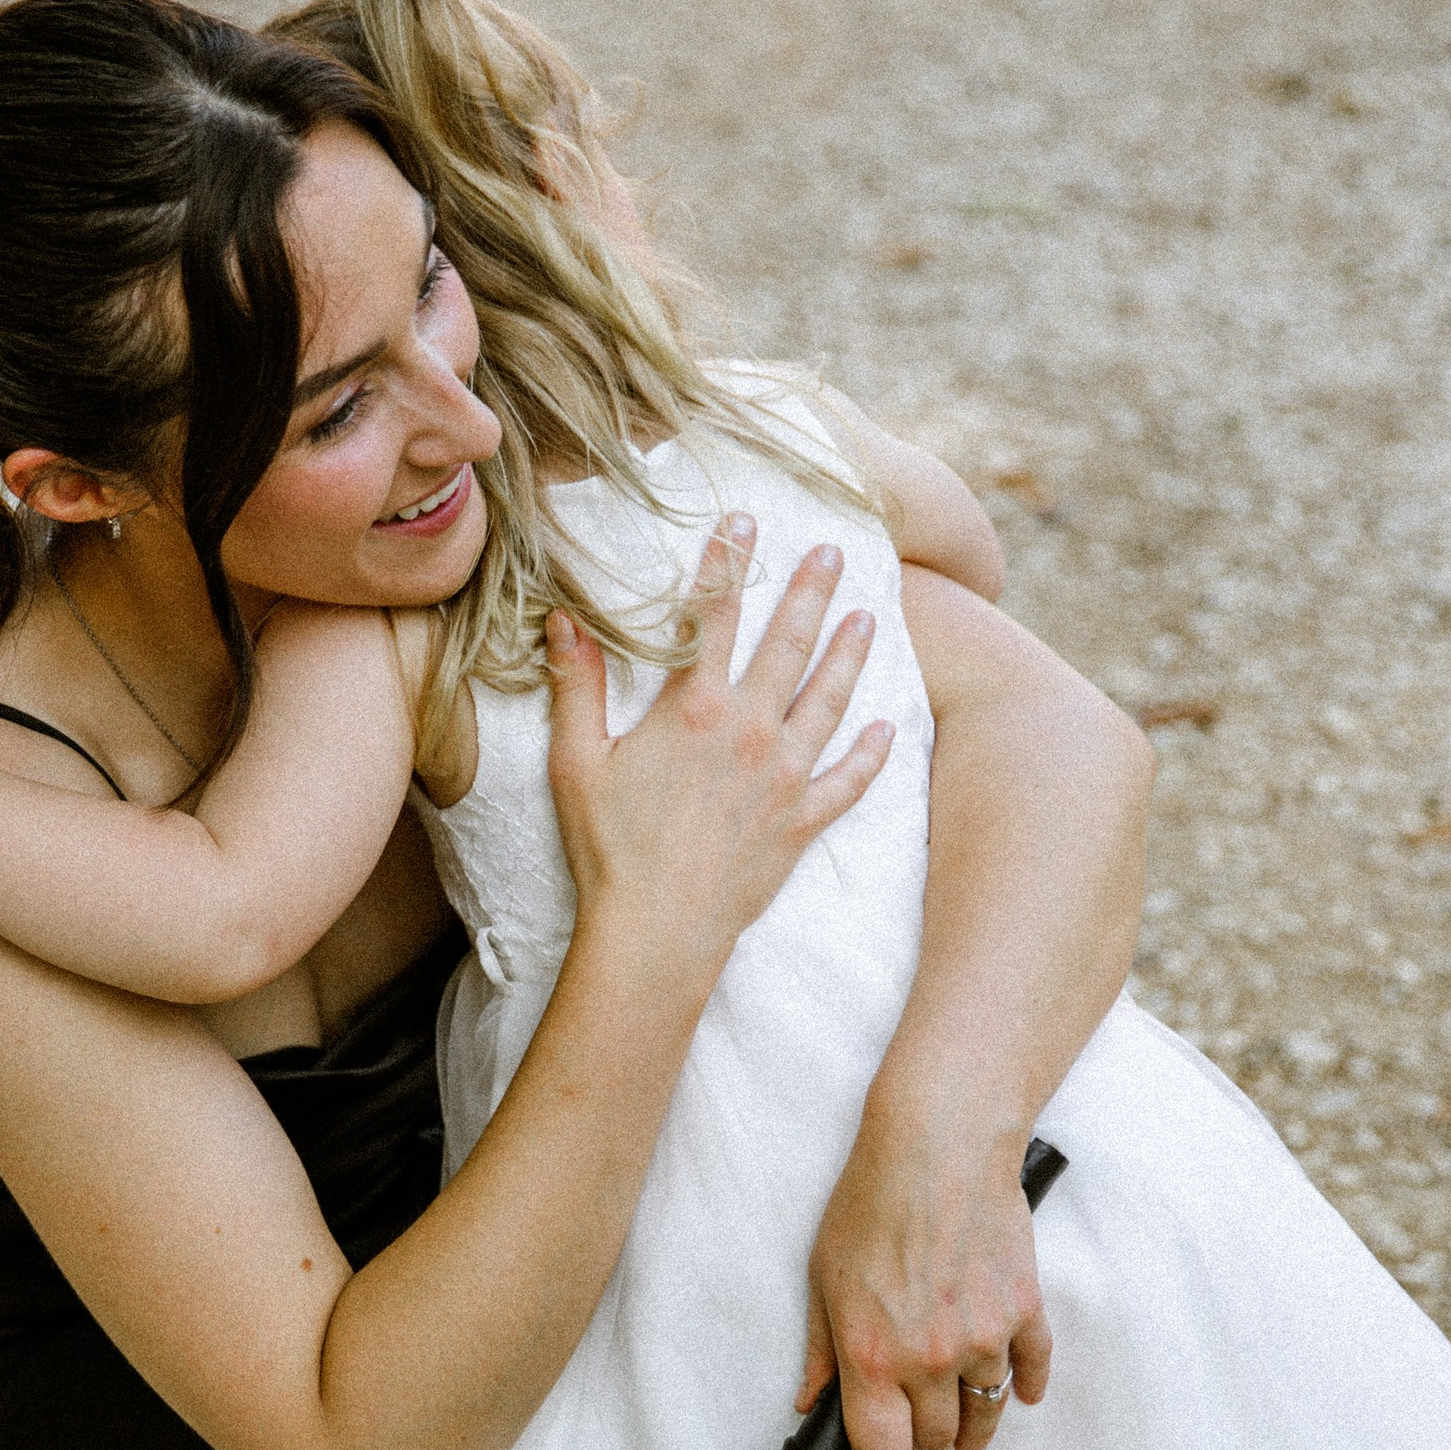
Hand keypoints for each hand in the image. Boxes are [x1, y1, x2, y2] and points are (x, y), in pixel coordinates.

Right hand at [545, 515, 891, 980]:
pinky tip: (886, 731)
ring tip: (867, 620)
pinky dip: (869, 756)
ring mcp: (783, 776)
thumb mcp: (576, 762)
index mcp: (693, 709)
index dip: (729, 562)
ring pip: (828, 701)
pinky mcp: (801, 822)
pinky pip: (847, 782)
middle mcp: (748, 731)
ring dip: (849, 657)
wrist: (656, 930)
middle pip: (788, 645)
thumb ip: (576, 686)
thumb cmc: (608, 849)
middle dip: (811, 592)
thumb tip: (564, 621)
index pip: (714, 616)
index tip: (744, 519)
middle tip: (834, 552)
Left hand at [800, 1103, 1052, 1449]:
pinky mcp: (1024, 1310)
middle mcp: (930, 1359)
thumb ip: (820, 1350)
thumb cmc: (872, 1203)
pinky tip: (1019, 1395)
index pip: (884, 1449)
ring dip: (977, 1432)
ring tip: (969, 1440)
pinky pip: (1031, 1369)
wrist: (939, 1146)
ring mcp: (984, 1337)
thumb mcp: (823, 1277)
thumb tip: (811, 1402)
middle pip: (937, 1439)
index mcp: (873, 1357)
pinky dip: (1026, 1387)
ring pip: (987, 1412)